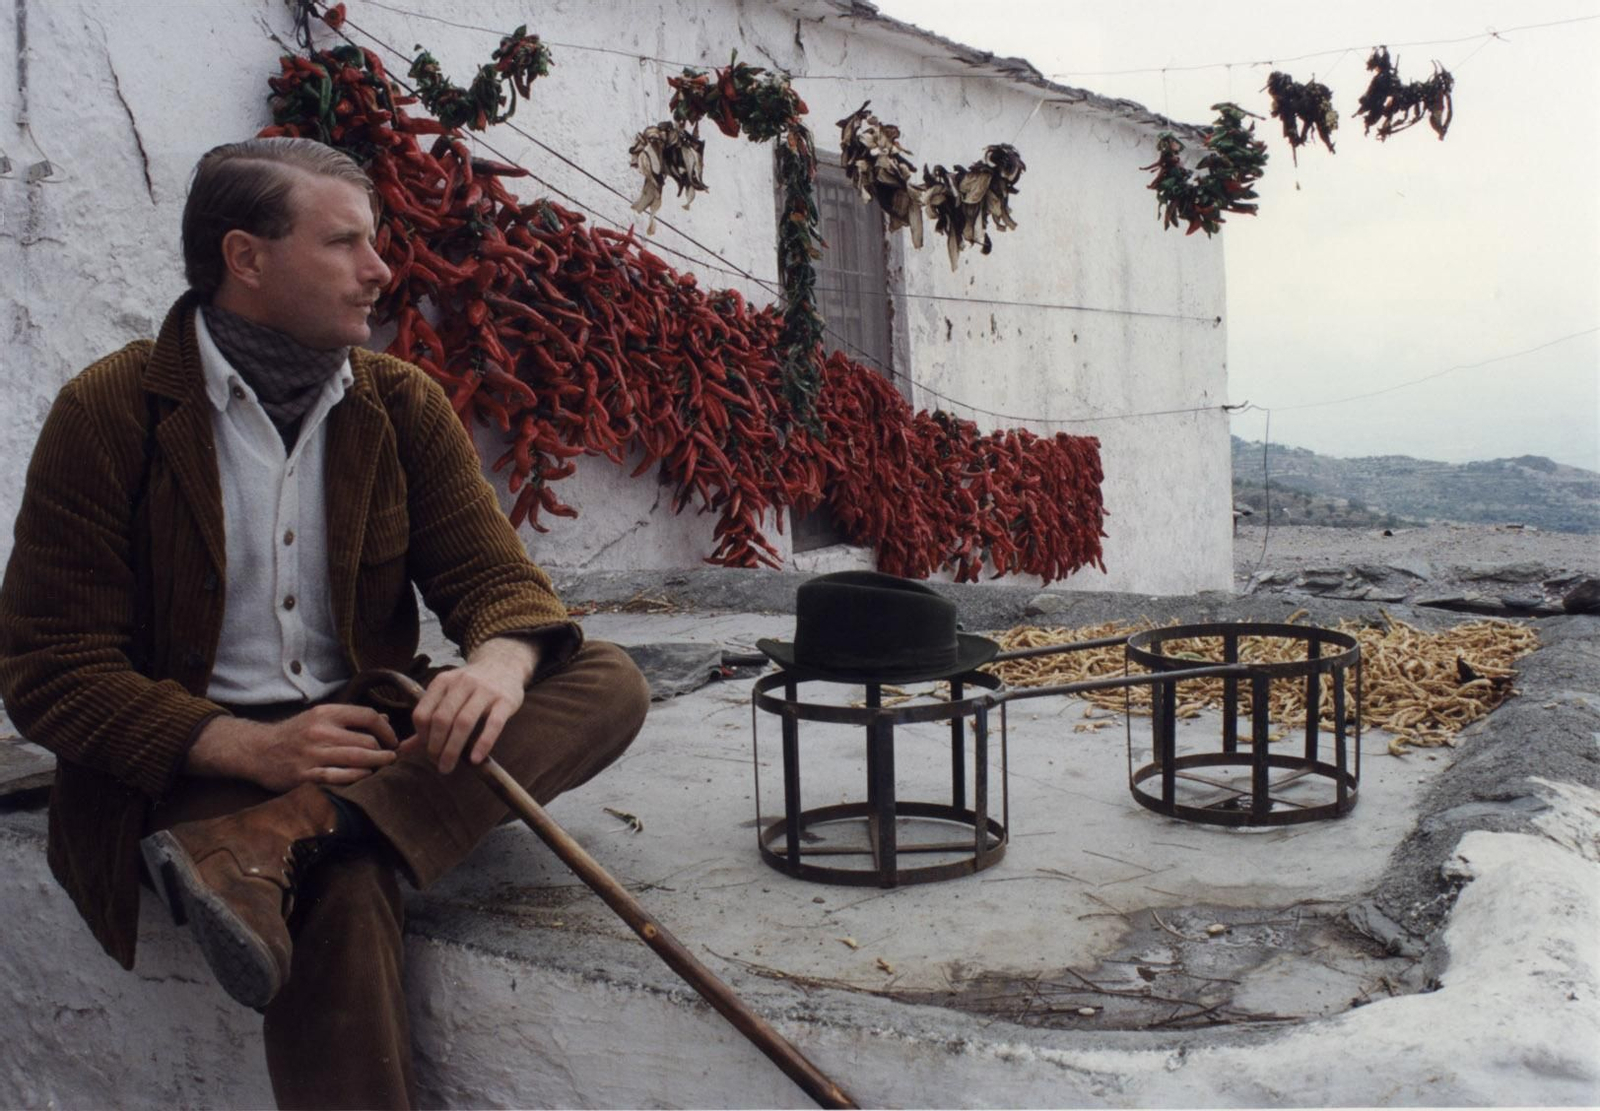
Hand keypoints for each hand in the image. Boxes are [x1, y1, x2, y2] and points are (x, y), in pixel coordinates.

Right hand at [187, 705, 399, 791]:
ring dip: (376, 764)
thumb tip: (384, 719)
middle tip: (391, 757)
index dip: (386, 729)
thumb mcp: (320, 718)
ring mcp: (313, 755)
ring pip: (357, 759)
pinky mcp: (305, 775)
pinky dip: (357, 777)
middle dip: (383, 751)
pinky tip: (364, 776)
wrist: (257, 750)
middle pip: (366, 741)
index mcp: (326, 714)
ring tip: (384, 765)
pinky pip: (340, 777)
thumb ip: (351, 719)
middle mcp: (320, 732)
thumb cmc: (295, 734)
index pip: (367, 716)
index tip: (393, 740)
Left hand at [407, 637, 537, 773]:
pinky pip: (493, 724)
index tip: (427, 751)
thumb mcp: (447, 696)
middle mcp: (462, 683)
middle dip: (436, 747)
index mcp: (443, 681)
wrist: (505, 665)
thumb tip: (402, 750)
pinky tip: (475, 759)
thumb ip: (427, 722)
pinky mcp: (505, 700)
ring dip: (453, 749)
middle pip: (441, 719)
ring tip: (449, 766)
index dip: (421, 736)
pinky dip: (483, 743)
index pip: (422, 713)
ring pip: (464, 722)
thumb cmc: (471, 688)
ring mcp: (485, 690)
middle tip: (438, 764)